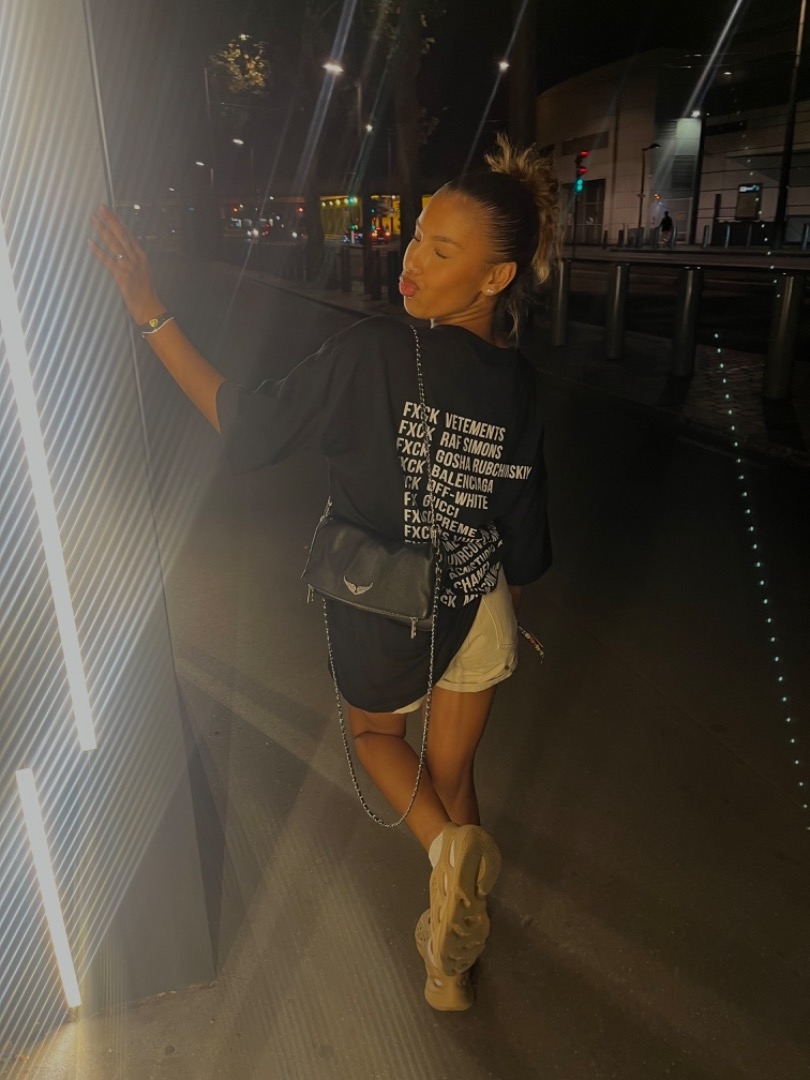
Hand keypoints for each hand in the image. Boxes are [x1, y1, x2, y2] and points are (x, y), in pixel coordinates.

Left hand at [87, 205, 164, 325]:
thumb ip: (134, 262)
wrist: (150, 308)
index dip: (119, 222)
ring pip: (115, 244)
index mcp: (142, 257)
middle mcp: (136, 258)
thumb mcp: (143, 273)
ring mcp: (129, 266)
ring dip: (103, 230)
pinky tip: (90, 242)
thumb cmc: (146, 293)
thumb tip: (125, 254)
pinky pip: (108, 261)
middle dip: (111, 220)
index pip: (129, 235)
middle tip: (101, 208)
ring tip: (94, 219)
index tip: (111, 211)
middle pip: (122, 235)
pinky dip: (98, 251)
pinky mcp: (122, 275)